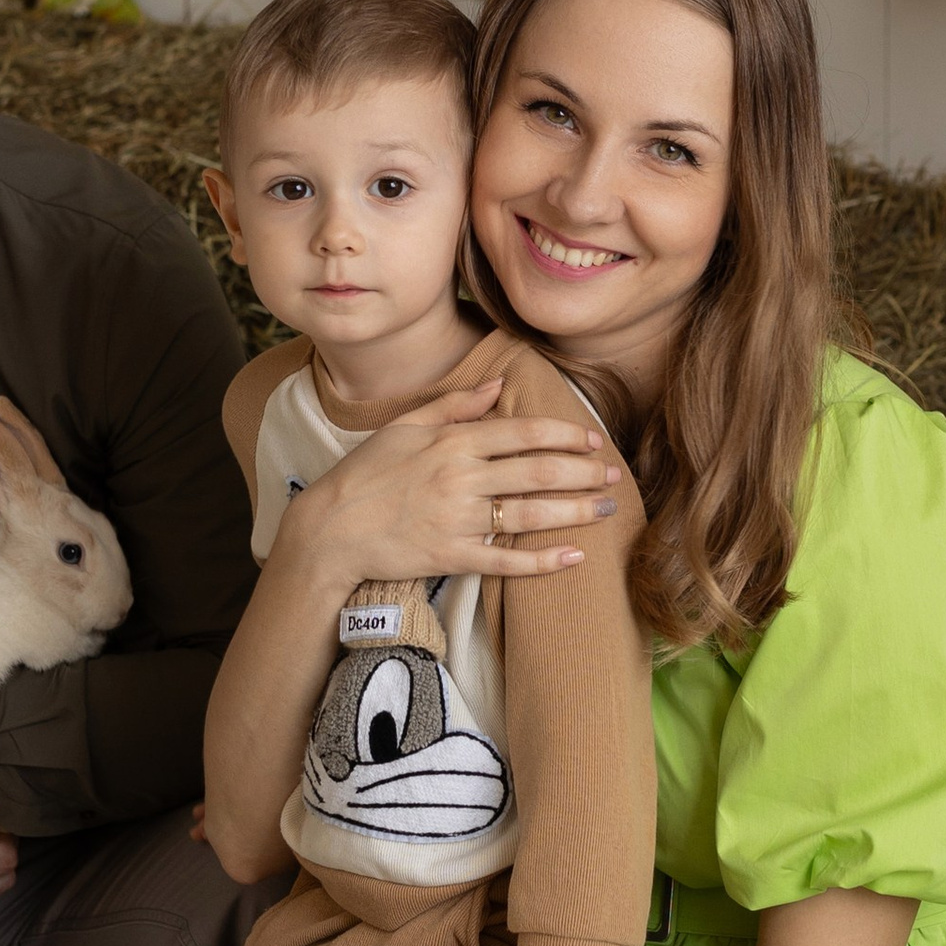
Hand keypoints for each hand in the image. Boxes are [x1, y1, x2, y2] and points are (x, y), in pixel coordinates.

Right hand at [287, 380, 621, 588]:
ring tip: (605, 508)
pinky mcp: (451, 556)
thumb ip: (454, 404)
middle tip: (613, 474)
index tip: (593, 440)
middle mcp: (461, 477)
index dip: (566, 435)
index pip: (524, 433)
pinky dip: (542, 561)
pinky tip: (573, 557)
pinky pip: (505, 562)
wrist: (331, 528)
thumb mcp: (404, 426)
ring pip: (530, 514)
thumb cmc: (365, 473)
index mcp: (453, 441)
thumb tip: (498, 384)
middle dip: (583, 472)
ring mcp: (457, 519)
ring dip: (575, 511)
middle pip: (537, 471)